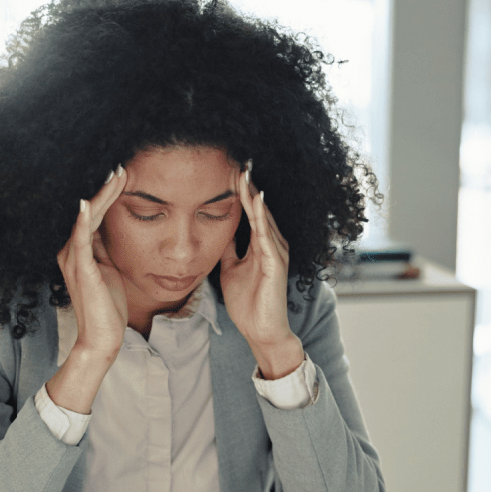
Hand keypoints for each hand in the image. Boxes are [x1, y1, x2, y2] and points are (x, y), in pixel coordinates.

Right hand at [54, 166, 127, 361]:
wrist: (103, 337)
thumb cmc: (109, 306)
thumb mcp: (110, 270)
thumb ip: (107, 249)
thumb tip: (115, 228)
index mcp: (79, 251)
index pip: (94, 214)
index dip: (107, 194)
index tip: (124, 175)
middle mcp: (71, 251)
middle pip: (89, 211)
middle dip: (106, 188)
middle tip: (122, 167)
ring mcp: (74, 259)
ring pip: (86, 219)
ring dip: (101, 196)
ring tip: (116, 175)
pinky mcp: (81, 269)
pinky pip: (80, 240)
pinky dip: (84, 220)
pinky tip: (88, 203)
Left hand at [220, 163, 304, 379]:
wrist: (260, 331)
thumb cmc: (248, 303)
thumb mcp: (230, 269)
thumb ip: (227, 250)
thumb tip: (214, 230)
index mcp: (261, 245)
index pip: (251, 211)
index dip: (241, 191)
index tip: (230, 169)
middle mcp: (272, 244)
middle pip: (259, 208)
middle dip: (250, 185)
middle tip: (240, 160)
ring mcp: (276, 253)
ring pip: (263, 217)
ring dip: (255, 195)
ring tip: (245, 173)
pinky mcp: (275, 264)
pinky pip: (266, 236)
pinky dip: (260, 217)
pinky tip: (255, 200)